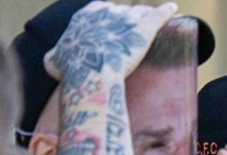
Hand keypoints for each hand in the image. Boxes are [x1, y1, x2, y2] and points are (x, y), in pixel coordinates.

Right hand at [45, 1, 175, 80]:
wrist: (90, 73)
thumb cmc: (71, 70)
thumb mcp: (54, 61)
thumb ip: (55, 55)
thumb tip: (54, 60)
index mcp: (85, 16)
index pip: (100, 10)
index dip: (108, 20)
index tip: (112, 31)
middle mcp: (106, 12)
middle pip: (122, 12)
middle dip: (128, 22)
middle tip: (133, 36)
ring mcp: (126, 19)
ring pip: (140, 13)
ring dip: (145, 18)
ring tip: (152, 26)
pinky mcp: (144, 29)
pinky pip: (158, 16)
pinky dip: (166, 12)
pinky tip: (173, 9)